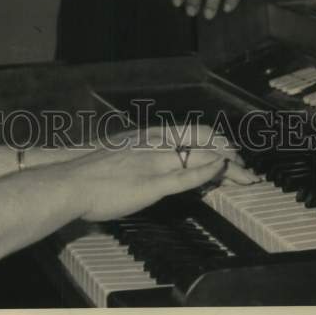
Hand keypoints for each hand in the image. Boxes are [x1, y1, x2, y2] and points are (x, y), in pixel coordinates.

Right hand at [70, 124, 258, 222]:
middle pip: (201, 141)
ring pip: (199, 157)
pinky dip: (206, 171)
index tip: (229, 150)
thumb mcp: (120, 153)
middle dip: (228, 152)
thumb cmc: (90, 172)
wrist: (71, 181)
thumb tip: (155, 162)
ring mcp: (154, 162)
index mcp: (148, 135)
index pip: (191, 131)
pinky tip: (219, 170)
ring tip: (245, 175)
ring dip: (227, 166)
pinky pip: (184, 176)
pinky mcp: (151, 184)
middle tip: (245, 165)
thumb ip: (141, 155)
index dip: (215, 139)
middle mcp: (154, 143)